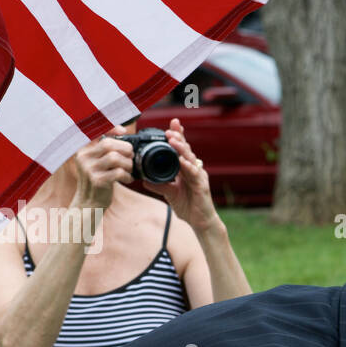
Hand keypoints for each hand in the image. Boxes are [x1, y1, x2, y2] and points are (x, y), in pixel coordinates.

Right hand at [71, 127, 133, 211]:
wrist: (89, 204)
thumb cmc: (97, 180)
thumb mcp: (96, 162)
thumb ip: (104, 148)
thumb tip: (122, 132)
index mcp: (82, 150)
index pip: (95, 132)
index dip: (110, 128)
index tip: (123, 131)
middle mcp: (83, 157)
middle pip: (108, 144)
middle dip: (125, 149)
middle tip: (131, 156)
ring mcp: (89, 169)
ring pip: (114, 158)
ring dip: (127, 164)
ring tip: (129, 170)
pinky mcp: (97, 181)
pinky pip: (118, 172)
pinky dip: (127, 175)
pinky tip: (127, 179)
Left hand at [153, 118, 220, 234]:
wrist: (200, 222)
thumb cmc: (188, 206)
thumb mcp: (169, 194)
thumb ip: (159, 185)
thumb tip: (144, 179)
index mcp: (186, 169)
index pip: (181, 150)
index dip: (178, 136)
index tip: (171, 124)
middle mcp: (194, 170)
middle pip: (186, 149)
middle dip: (179, 137)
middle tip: (170, 127)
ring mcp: (198, 176)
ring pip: (190, 158)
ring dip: (181, 148)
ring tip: (172, 139)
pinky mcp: (202, 186)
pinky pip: (194, 174)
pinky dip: (188, 166)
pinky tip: (182, 160)